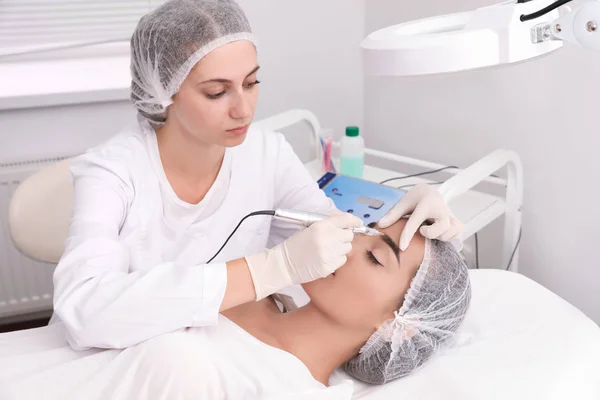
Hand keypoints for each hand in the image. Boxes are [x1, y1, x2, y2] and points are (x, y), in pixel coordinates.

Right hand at [245, 213, 361, 299]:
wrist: (285, 263)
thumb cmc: (296, 244)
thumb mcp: (310, 228)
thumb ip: (329, 223)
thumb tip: (348, 221)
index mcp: (321, 226)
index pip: (345, 220)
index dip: (354, 221)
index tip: (358, 223)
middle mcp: (328, 238)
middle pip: (349, 235)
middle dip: (344, 236)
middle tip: (335, 239)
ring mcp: (330, 253)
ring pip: (347, 248)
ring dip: (341, 248)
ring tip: (328, 249)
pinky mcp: (330, 266)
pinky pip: (342, 259)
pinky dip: (337, 258)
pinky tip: (325, 258)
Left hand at [378, 184, 462, 250]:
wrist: (431, 192)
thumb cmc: (416, 199)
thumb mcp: (404, 203)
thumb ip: (393, 214)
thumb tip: (380, 225)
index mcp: (426, 202)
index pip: (415, 221)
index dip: (408, 235)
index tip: (402, 247)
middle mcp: (441, 209)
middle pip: (442, 227)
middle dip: (432, 233)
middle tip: (423, 230)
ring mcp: (451, 216)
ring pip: (452, 231)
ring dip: (441, 236)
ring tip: (432, 232)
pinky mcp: (456, 222)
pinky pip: (459, 234)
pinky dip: (451, 237)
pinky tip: (441, 235)